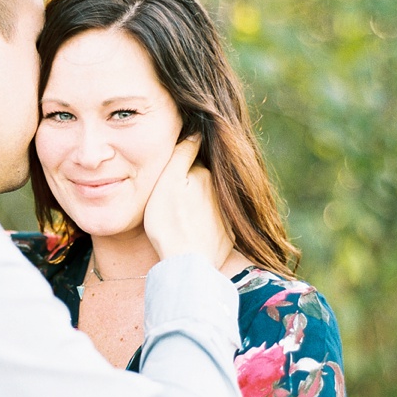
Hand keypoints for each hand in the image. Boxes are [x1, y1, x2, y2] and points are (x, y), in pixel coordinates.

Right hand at [144, 136, 233, 267]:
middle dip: (190, 186)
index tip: (169, 181)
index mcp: (205, 174)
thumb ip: (181, 154)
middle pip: (201, 181)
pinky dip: (206, 224)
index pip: (191, 162)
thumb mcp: (166, 183)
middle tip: (172, 204)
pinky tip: (193, 233)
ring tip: (181, 220)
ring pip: (208, 201)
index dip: (178, 169)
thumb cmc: (170, 224)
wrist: (188, 264)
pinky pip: (215, 222)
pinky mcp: (229, 235)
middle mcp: (221, 190)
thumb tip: (195, 131)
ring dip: (199, 205)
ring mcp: (227, 213)